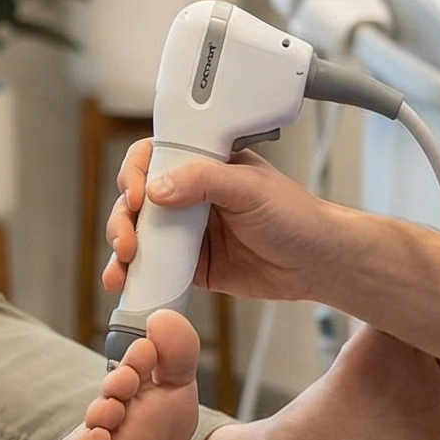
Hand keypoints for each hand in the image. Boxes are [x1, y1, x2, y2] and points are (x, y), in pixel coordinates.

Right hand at [106, 138, 346, 305]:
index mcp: (203, 165)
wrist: (318, 263)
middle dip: (123, 218)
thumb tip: (158, 189)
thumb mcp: (251, 188)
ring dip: (122, 247)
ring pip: (139, 234)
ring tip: (123, 266)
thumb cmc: (296, 216)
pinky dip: (135, 274)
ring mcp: (188, 231)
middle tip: (129, 240)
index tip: (138, 194)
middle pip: (137, 198)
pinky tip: (125, 282)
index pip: (154, 157)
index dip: (136, 172)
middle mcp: (190, 196)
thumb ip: (205, 181)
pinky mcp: (192, 265)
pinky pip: (155, 267)